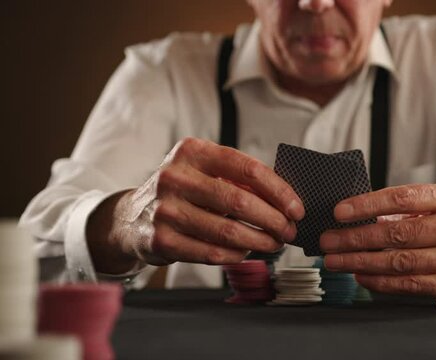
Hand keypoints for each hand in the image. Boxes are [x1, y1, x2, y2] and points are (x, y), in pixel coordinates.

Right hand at [88, 137, 303, 273]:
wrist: (131, 217)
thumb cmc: (183, 191)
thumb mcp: (204, 170)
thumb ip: (239, 178)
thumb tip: (286, 199)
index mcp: (192, 151)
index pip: (247, 168)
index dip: (279, 190)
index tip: (296, 208)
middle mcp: (175, 177)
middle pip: (239, 201)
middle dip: (273, 220)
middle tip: (289, 230)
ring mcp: (165, 209)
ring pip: (227, 231)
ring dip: (259, 241)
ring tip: (274, 243)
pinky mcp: (161, 240)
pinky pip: (211, 253)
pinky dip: (236, 255)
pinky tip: (247, 252)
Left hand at [319, 184, 435, 310]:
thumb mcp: (430, 212)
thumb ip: (398, 211)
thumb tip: (347, 216)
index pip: (403, 198)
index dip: (367, 205)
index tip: (338, 212)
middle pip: (399, 232)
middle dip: (356, 237)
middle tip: (328, 241)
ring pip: (400, 261)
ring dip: (360, 261)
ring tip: (335, 260)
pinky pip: (408, 284)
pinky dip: (379, 281)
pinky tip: (359, 275)